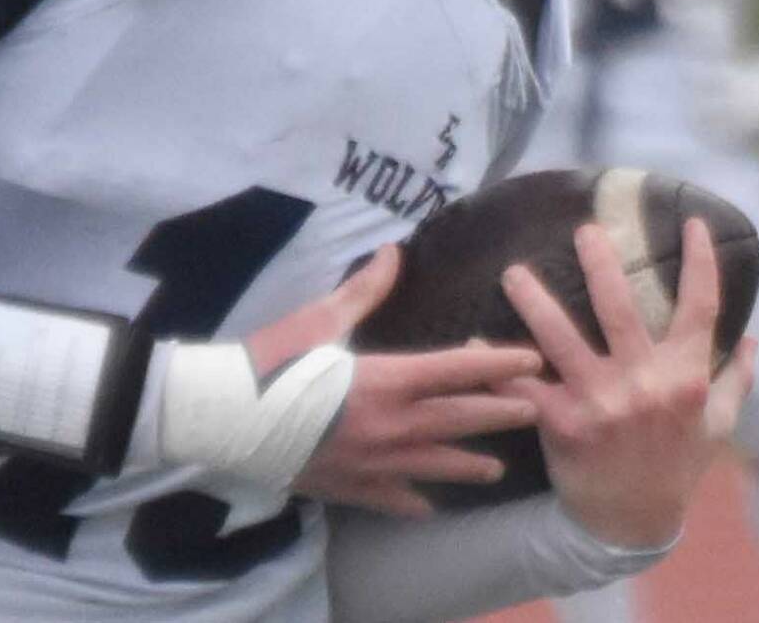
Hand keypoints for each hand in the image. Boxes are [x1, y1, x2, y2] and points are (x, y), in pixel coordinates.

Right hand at [252, 248, 542, 517]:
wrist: (223, 416)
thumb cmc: (269, 361)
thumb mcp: (316, 319)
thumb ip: (363, 291)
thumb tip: (393, 253)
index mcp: (385, 379)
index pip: (456, 370)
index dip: (497, 363)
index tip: (530, 360)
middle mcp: (390, 425)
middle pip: (459, 420)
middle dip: (501, 414)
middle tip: (535, 411)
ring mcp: (374, 463)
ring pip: (437, 466)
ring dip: (470, 466)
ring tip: (495, 470)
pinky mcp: (350, 487)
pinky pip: (395, 499)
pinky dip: (415, 501)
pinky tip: (428, 504)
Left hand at [501, 218, 755, 548]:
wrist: (631, 523)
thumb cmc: (674, 467)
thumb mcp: (715, 426)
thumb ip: (735, 379)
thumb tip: (754, 337)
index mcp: (686, 377)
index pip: (701, 309)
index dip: (701, 263)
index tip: (691, 222)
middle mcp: (645, 384)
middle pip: (621, 310)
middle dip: (601, 264)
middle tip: (583, 228)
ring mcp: (602, 403)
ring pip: (562, 339)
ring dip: (534, 301)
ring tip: (513, 272)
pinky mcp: (563, 424)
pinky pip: (524, 386)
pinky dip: (499, 364)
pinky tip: (473, 338)